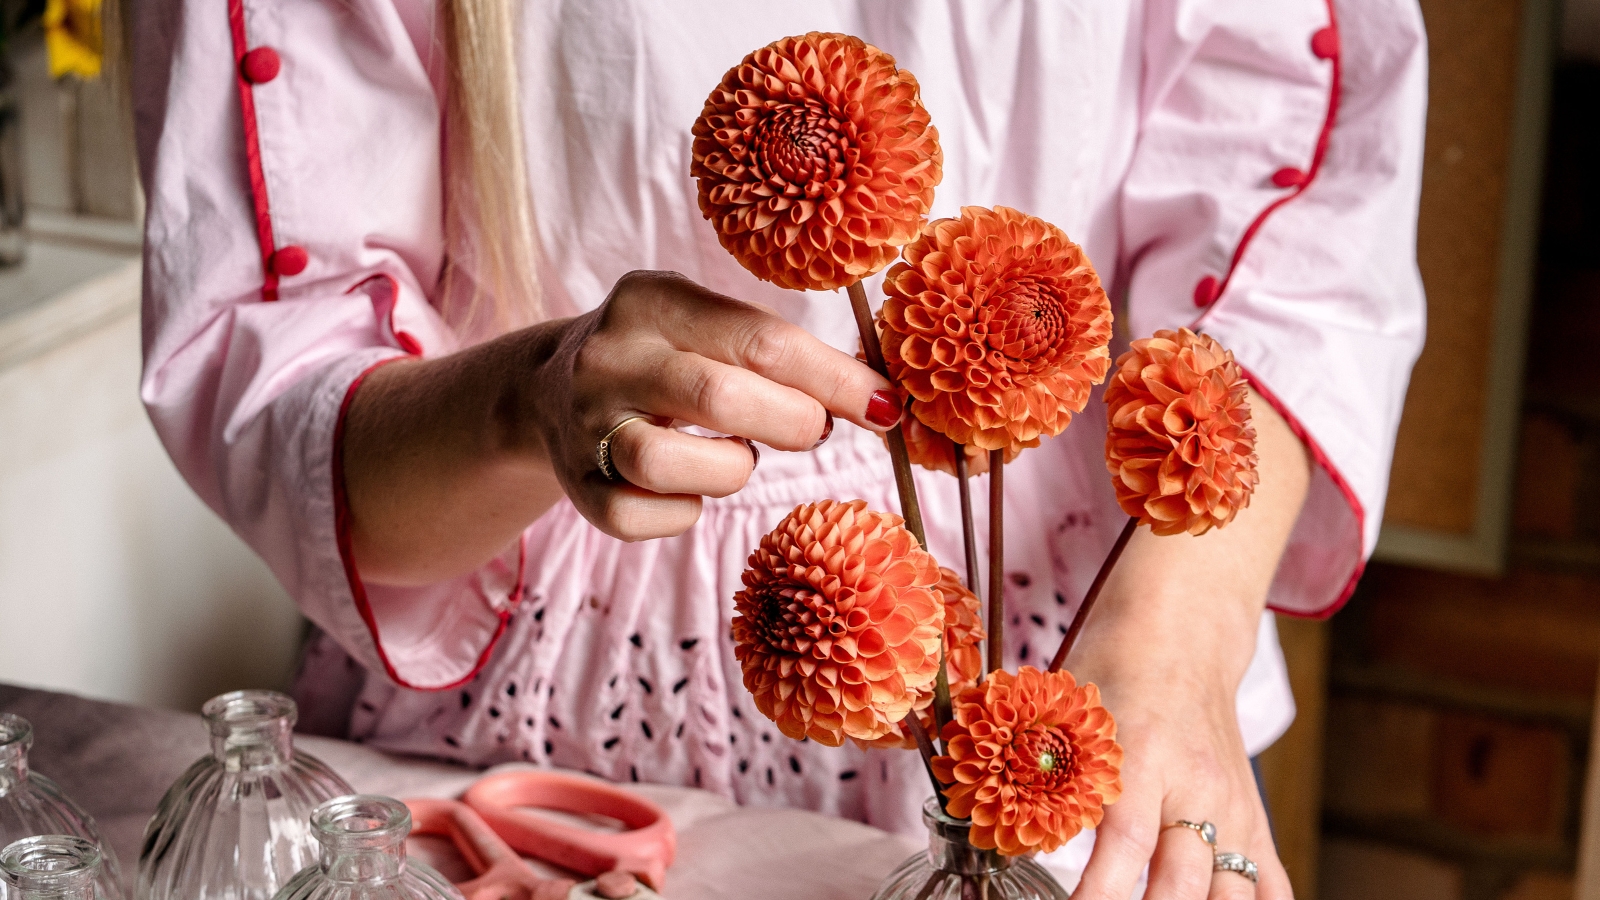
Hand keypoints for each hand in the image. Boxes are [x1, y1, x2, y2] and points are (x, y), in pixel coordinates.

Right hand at [345, 270, 902, 584]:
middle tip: (814, 431)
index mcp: (651, 300)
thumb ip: (778, 350)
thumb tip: (876, 399)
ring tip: (737, 456)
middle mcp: (611, 357)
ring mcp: (585, 424)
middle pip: (720, 397)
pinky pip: (643, 517)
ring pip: (667, 463)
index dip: (836, 379)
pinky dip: (684, 512)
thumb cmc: (666, 356)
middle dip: (792, 423)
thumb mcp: (707, 324)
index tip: (885, 406)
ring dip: (729, 469)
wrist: (549, 388)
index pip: (763, 339)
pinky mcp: (577, 487)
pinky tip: (691, 488)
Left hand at [1067, 606, 1289, 899]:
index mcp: (1140, 759)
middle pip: (1183, 884)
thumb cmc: (1112, 672)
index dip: (1099, 897)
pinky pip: (1272, 886)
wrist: (1182, 638)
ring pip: (1232, 893)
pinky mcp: (1255, 820)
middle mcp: (1195, 790)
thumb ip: (1043, 779)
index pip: (1124, 847)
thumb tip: (1009, 843)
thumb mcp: (1064, 714)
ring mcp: (1234, 808)